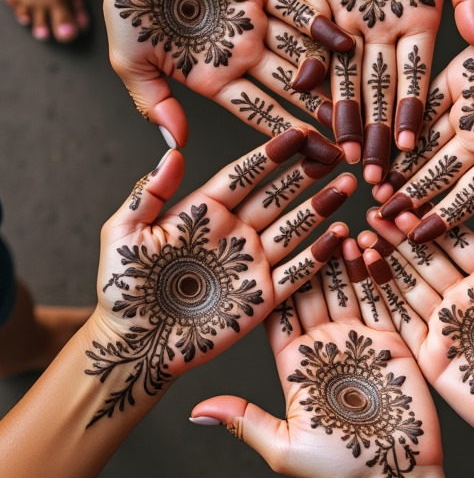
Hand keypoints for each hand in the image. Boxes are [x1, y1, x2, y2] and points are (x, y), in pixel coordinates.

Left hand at [86, 129, 355, 425]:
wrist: (134, 345)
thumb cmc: (122, 290)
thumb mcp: (125, 234)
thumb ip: (149, 193)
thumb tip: (172, 153)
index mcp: (203, 211)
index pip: (244, 174)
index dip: (270, 153)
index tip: (298, 132)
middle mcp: (234, 232)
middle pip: (277, 195)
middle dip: (306, 173)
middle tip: (334, 151)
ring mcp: (251, 263)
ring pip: (294, 228)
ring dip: (321, 207)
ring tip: (347, 185)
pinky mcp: (262, 297)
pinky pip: (297, 272)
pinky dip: (320, 255)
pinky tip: (341, 236)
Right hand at [93, 0, 354, 147]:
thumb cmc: (123, 7)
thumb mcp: (132, 61)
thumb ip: (153, 101)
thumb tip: (176, 144)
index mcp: (214, 78)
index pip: (257, 112)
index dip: (285, 135)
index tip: (313, 157)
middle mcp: (241, 54)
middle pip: (289, 90)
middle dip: (319, 114)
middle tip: (351, 138)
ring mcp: (255, 21)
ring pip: (301, 52)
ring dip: (328, 75)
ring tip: (357, 98)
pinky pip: (298, 9)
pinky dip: (321, 25)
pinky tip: (346, 44)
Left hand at [191, 239, 441, 477]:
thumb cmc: (337, 470)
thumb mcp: (284, 446)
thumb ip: (244, 420)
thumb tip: (195, 412)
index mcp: (293, 361)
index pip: (277, 308)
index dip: (271, 275)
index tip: (260, 242)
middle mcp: (322, 344)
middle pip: (312, 287)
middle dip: (309, 253)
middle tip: (305, 220)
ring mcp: (357, 340)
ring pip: (347, 286)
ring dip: (344, 255)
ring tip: (343, 222)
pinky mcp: (389, 342)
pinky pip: (381, 300)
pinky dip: (377, 273)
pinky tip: (374, 245)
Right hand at [357, 208, 473, 460]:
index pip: (458, 243)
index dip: (433, 221)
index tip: (409, 198)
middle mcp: (467, 302)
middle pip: (426, 260)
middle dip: (399, 236)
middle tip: (373, 211)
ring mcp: (448, 330)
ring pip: (407, 287)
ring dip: (384, 263)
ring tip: (360, 237)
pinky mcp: (433, 359)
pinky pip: (401, 324)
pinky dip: (382, 300)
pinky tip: (364, 275)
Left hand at [375, 0, 473, 237]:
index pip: (470, 196)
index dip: (445, 216)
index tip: (419, 235)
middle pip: (439, 174)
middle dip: (412, 195)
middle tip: (383, 214)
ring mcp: (465, 111)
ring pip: (425, 143)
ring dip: (401, 164)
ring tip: (377, 183)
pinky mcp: (454, 79)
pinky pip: (424, 103)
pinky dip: (405, 121)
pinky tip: (384, 138)